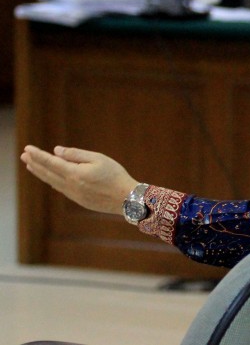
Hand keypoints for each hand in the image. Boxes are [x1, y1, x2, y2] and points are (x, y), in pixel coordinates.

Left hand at [20, 145, 138, 215]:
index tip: (28, 148)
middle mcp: (70, 185)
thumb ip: (76, 154)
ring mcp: (73, 194)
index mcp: (74, 173)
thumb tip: (57, 151)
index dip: (38, 155)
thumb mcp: (98, 158)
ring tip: (32, 166)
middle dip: (35, 163)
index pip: (51, 162)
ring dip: (41, 173)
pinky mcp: (79, 200)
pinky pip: (60, 189)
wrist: (126, 198)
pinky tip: (50, 179)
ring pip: (52, 182)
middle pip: (48, 173)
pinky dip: (52, 181)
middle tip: (24, 156)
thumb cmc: (115, 175)